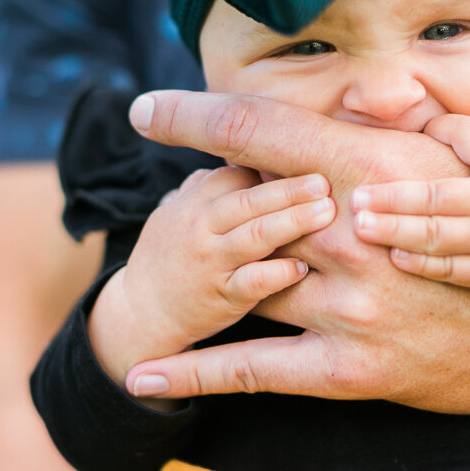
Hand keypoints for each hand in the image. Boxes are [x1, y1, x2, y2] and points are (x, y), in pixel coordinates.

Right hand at [87, 166, 334, 386]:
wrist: (142, 313)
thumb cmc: (170, 256)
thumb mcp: (176, 213)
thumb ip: (209, 187)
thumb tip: (245, 157)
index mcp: (193, 202)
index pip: (235, 174)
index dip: (272, 167)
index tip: (309, 158)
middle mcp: (200, 228)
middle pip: (249, 200)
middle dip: (290, 188)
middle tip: (326, 180)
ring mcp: (211, 263)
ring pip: (254, 236)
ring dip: (293, 222)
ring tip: (327, 212)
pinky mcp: (222, 298)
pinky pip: (252, 283)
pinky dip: (278, 273)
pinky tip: (303, 267)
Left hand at [125, 91, 469, 429]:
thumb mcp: (463, 161)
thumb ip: (405, 123)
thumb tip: (364, 91)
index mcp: (376, 173)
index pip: (263, 133)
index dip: (193, 117)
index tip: (144, 108)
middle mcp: (355, 237)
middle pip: (243, 206)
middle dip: (203, 199)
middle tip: (175, 196)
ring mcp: (350, 308)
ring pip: (244, 279)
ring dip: (208, 269)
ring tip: (168, 264)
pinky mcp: (347, 368)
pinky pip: (254, 369)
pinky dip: (194, 370)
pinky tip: (144, 374)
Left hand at [349, 114, 469, 320]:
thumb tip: (466, 129)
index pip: (465, 136)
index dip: (439, 128)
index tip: (417, 132)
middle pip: (433, 195)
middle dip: (391, 196)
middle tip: (356, 196)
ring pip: (436, 236)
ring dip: (395, 231)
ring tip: (361, 226)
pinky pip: (452, 270)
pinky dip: (423, 265)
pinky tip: (396, 258)